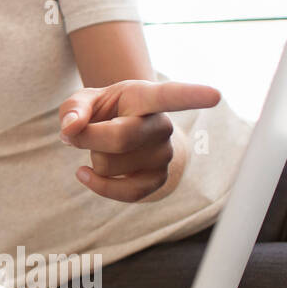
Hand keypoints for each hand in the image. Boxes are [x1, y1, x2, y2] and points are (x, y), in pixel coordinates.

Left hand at [58, 79, 220, 202]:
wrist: (116, 131)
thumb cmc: (100, 111)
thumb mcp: (83, 101)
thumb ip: (73, 108)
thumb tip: (71, 128)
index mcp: (146, 97)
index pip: (170, 95)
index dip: (192, 95)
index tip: (215, 95)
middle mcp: (161, 124)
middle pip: (120, 137)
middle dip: (86, 138)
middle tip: (75, 132)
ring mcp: (164, 153)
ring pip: (111, 165)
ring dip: (93, 158)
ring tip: (102, 146)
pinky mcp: (159, 179)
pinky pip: (126, 192)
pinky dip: (98, 185)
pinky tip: (84, 174)